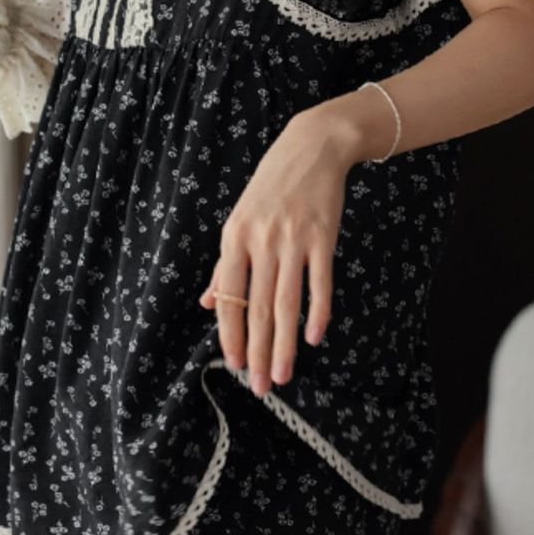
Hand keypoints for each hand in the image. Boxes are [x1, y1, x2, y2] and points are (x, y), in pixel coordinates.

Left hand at [197, 106, 359, 393]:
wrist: (312, 147)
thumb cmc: (271, 187)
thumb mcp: (240, 219)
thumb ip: (225, 265)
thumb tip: (210, 303)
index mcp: (234, 237)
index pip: (228, 297)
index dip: (231, 335)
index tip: (234, 366)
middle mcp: (260, 240)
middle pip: (257, 308)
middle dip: (257, 352)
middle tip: (260, 387)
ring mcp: (292, 239)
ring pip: (286, 303)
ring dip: (284, 344)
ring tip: (282, 376)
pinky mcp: (323, 236)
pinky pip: (319, 283)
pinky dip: (317, 312)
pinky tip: (313, 338)